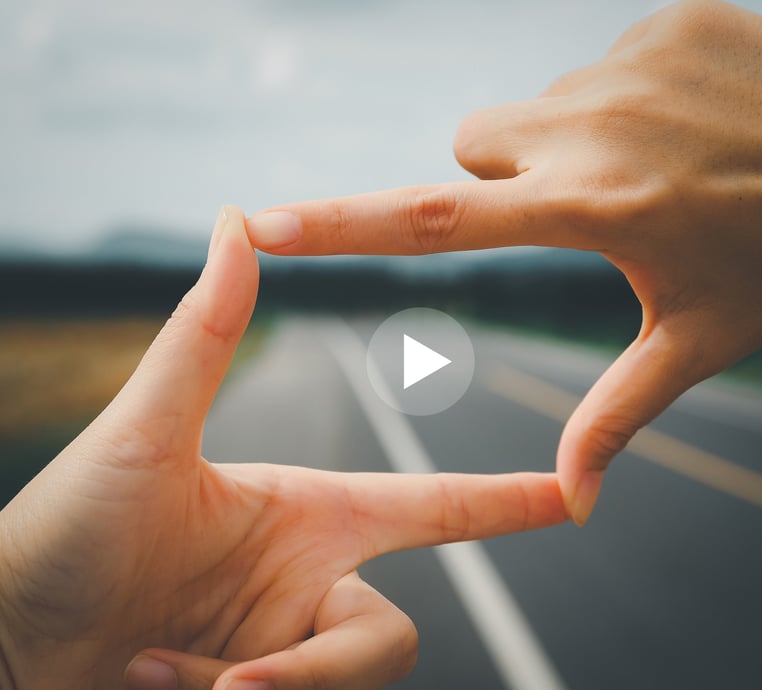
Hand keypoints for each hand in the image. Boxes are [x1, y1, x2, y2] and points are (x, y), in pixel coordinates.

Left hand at [0, 207, 565, 689]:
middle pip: (386, 638)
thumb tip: (237, 220)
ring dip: (265, 688)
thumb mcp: (147, 430)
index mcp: (308, 515)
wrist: (7, 634)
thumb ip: (207, 330)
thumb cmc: (68, 524)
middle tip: (239, 676)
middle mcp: (307, 581)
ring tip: (165, 668)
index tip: (575, 495)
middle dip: (322, 667)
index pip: (433, 506)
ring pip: (345, 680)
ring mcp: (285, 645)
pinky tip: (153, 678)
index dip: (507, 502)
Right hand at [244, 0, 761, 524]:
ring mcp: (622, 63)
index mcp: (585, 209)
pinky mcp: (660, 19)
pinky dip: (614, 96)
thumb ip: (617, 414)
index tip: (263, 222)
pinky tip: (680, 115)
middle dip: (497, 179)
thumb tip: (570, 498)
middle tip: (579, 204)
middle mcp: (587, 127)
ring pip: (531, 108)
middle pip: (471, 147)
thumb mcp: (697, 338)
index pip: (429, 222)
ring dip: (559, 139)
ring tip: (644, 162)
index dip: (339, 226)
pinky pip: (591, 66)